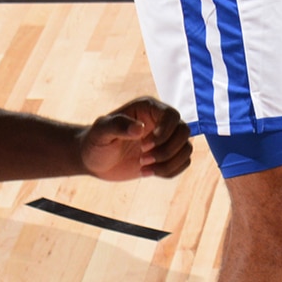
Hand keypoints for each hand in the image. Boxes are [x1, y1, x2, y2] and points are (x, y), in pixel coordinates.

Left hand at [79, 97, 194, 181]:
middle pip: (185, 132)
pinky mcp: (166, 156)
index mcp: (148, 109)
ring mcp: (166, 139)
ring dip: (168, 163)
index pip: (172, 115)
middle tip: (142, 159)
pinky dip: (169, 172)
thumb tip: (140, 128)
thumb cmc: (95, 141)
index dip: (164, 133)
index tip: (143, 147)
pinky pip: (183, 163)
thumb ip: (118, 126)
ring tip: (143, 168)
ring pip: (186, 149)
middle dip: (167, 150)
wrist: (94, 160)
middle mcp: (161, 121)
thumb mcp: (101, 131)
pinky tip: (146, 173)